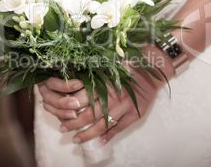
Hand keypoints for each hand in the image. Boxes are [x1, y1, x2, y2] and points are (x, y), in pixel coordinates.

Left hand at [37, 60, 167, 145]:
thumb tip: (73, 85)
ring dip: (87, 134)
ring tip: (76, 139)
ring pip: (102, 124)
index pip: (82, 98)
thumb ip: (93, 77)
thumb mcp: (108, 69)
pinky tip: (100, 142)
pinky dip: (109, 136)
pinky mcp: (134, 114)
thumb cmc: (126, 69)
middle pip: (89, 114)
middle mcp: (112, 96)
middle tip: (63, 128)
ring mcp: (123, 107)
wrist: (150, 72)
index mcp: (103, 84)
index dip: (70, 108)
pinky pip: (119, 128)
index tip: (60, 113)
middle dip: (74, 124)